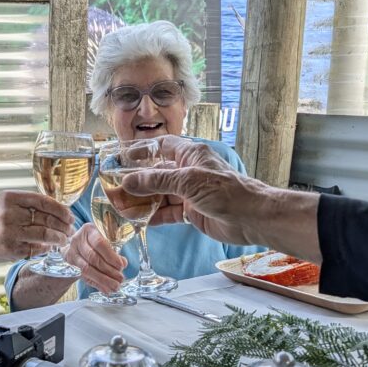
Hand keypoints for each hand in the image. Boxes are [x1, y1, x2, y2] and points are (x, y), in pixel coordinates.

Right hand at [0, 190, 73, 274]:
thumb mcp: (6, 204)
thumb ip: (29, 204)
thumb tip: (60, 210)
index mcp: (9, 198)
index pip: (43, 201)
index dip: (60, 209)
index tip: (69, 215)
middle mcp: (8, 214)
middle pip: (46, 219)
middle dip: (63, 225)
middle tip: (70, 229)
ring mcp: (10, 233)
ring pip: (44, 234)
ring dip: (59, 237)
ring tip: (64, 239)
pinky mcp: (11, 249)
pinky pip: (36, 248)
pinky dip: (46, 247)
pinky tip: (50, 246)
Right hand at [62, 224, 125, 294]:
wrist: (74, 246)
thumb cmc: (93, 242)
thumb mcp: (103, 240)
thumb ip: (113, 251)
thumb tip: (123, 263)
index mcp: (88, 231)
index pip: (99, 243)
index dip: (110, 256)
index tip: (121, 266)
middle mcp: (77, 240)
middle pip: (93, 257)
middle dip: (108, 270)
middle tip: (120, 278)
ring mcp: (71, 253)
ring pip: (87, 269)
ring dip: (103, 279)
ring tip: (115, 286)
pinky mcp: (69, 265)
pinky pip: (84, 277)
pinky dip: (96, 284)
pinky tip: (106, 289)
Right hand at [120, 136, 268, 245]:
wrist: (251, 217)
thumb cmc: (225, 191)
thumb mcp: (188, 181)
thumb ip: (157, 180)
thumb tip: (129, 181)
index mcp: (190, 155)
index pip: (162, 146)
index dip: (142, 150)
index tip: (123, 156)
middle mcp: (189, 171)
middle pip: (157, 173)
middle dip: (137, 180)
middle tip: (116, 187)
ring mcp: (190, 192)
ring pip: (160, 194)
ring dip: (143, 200)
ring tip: (122, 206)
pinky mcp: (192, 211)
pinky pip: (168, 212)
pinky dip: (155, 215)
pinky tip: (140, 220)